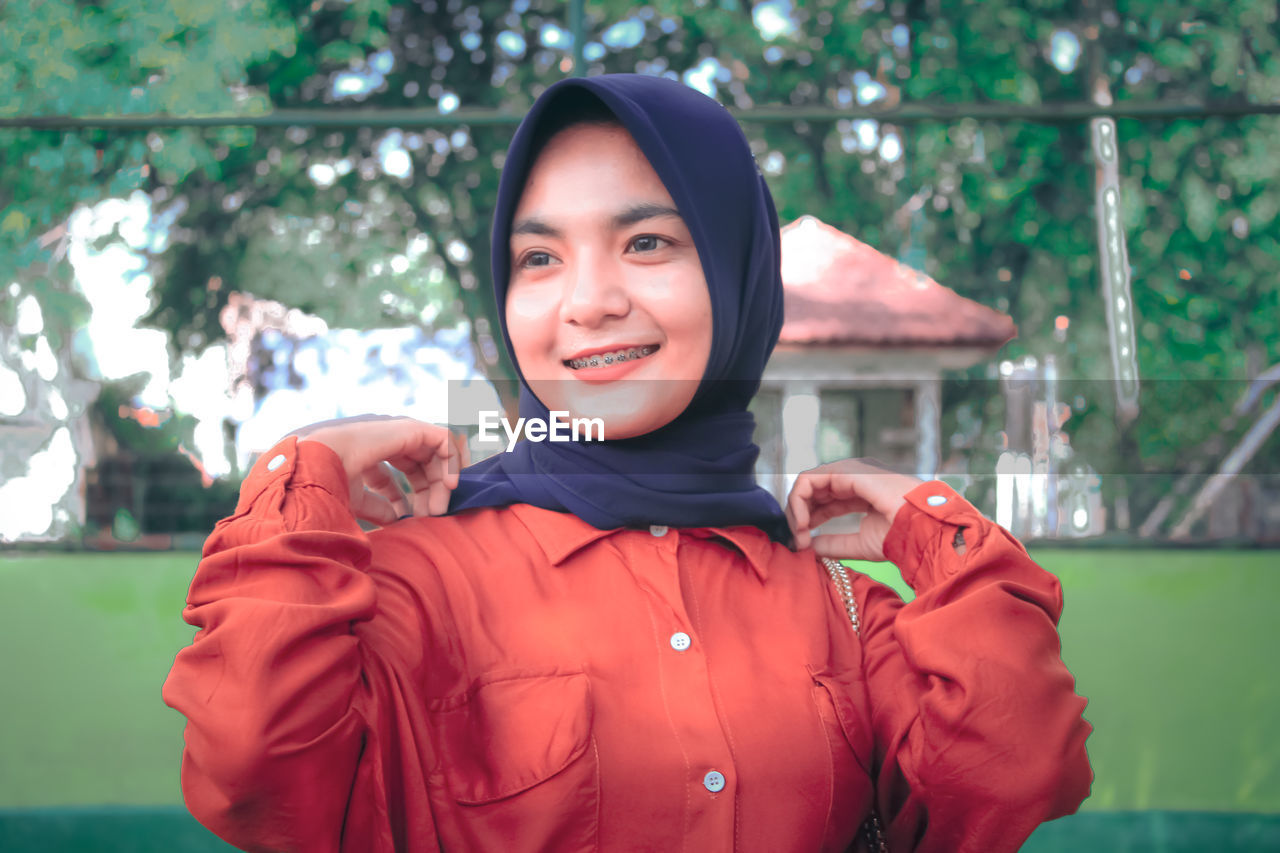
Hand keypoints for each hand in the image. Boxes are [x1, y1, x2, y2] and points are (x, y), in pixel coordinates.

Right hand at [287, 415, 467, 525]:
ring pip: (434, 452)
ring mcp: (398, 432)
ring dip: (441, 481)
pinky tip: (449, 485)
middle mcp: (385, 440)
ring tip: (439, 508)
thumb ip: (376, 506)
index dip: (406, 497)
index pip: (397, 472)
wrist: (319, 463)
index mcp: (368, 453)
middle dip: (428, 491)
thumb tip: (395, 518)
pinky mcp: (411, 428)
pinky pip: (444, 439)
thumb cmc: (327, 482)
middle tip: (432, 514)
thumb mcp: (355, 499)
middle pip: (419, 464)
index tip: (411, 518)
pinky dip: (451, 460)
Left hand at [785, 458, 922, 560]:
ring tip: (799, 534)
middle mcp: (853, 478)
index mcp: (861, 492)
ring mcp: (849, 471)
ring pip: (807, 483)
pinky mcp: (846, 471)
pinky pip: (810, 480)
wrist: (921, 529)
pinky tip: (804, 523)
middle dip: (799, 516)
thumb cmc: (901, 536)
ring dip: (796, 509)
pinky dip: (799, 501)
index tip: (803, 545)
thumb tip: (810, 546)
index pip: (824, 501)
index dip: (809, 521)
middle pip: (813, 492)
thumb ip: (835, 544)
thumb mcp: (861, 544)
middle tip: (797, 541)